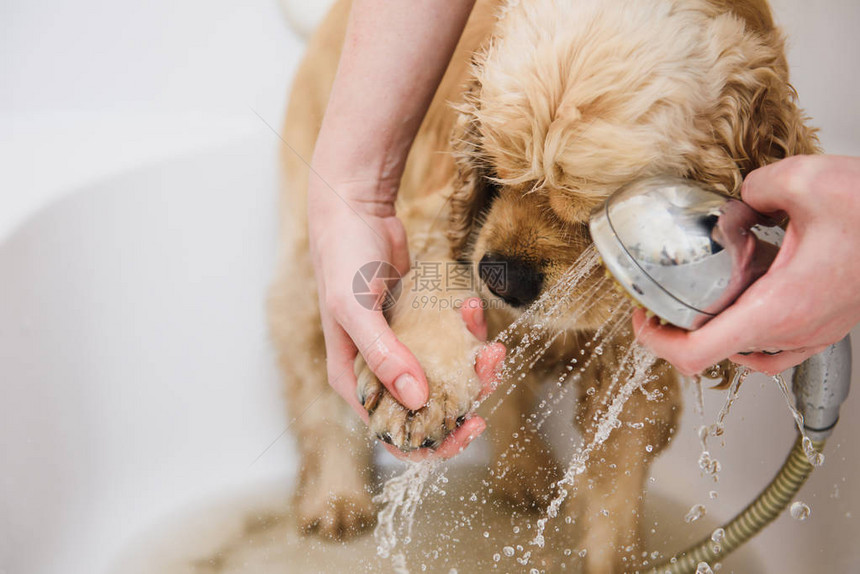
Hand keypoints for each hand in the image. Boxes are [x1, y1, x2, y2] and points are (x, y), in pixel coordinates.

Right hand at [308, 174, 504, 459]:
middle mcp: (379, 372)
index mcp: (355, 381)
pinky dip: (466, 329)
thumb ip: (383, 354)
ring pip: (448, 375)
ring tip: (491, 341)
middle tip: (490, 366)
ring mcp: (403, 349)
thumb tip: (418, 397)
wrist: (354, 211)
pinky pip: (451, 341)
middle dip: (466, 394)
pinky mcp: (421, 326)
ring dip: (474, 362)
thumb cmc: (342, 260)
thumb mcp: (354, 309)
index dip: (433, 442)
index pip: (394, 433)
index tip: (469, 426)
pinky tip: (469, 306)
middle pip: (430, 407)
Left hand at [633, 155, 859, 374]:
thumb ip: (753, 188)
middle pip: (716, 354)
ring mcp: (813, 334)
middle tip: (663, 301)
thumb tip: (741, 198)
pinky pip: (776, 344)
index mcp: (777, 308)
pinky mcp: (826, 325)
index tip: (642, 320)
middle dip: (681, 330)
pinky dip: (749, 329)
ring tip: (700, 299)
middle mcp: (794, 331)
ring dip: (716, 331)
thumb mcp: (802, 180)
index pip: (698, 355)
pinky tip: (746, 295)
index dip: (657, 343)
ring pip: (747, 353)